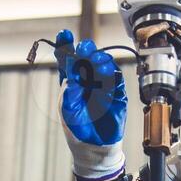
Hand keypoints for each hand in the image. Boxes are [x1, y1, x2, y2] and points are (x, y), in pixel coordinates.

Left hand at [54, 29, 125, 179]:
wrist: (94, 147)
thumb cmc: (78, 128)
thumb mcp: (68, 109)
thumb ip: (70, 90)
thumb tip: (72, 70)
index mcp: (72, 82)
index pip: (68, 60)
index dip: (66, 46)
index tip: (64, 34)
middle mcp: (87, 81)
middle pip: (87, 58)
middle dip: (86, 50)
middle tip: (84, 48)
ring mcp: (103, 86)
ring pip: (103, 65)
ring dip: (99, 60)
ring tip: (94, 60)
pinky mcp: (117, 94)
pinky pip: (116, 80)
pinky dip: (111, 74)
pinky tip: (106, 71)